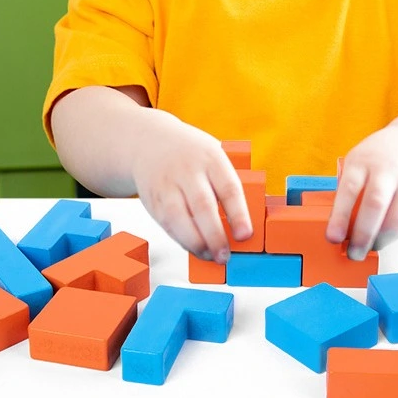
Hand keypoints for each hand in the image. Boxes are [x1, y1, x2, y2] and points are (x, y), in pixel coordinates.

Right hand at [130, 118, 252, 262]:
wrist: (150, 141)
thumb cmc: (192, 155)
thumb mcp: (214, 156)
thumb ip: (227, 184)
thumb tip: (247, 222)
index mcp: (212, 157)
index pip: (228, 188)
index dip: (239, 214)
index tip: (246, 236)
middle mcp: (188, 170)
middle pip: (203, 206)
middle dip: (216, 236)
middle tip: (226, 255)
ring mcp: (167, 184)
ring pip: (179, 218)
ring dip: (196, 243)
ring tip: (210, 256)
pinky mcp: (152, 199)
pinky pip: (166, 224)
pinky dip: (181, 240)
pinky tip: (194, 248)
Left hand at [325, 123, 397, 258]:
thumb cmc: (381, 155)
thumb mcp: (359, 159)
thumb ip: (349, 186)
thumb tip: (338, 225)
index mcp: (365, 160)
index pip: (349, 189)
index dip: (339, 216)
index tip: (333, 237)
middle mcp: (388, 170)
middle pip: (375, 206)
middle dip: (362, 236)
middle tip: (353, 253)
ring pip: (395, 221)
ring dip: (379, 241)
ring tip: (368, 249)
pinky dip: (393, 236)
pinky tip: (384, 237)